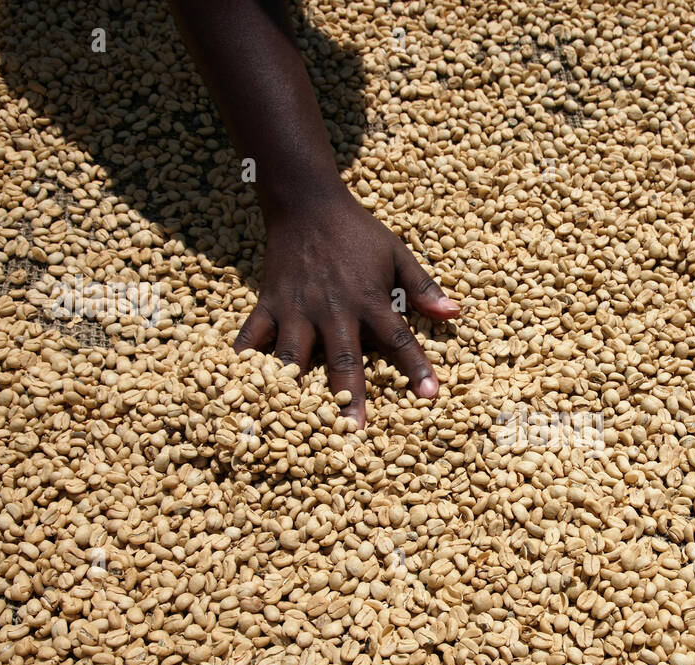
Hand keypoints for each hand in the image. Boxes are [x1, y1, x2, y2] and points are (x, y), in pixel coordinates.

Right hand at [235, 185, 459, 426]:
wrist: (306, 203)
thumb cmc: (357, 233)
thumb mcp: (397, 254)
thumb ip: (424, 288)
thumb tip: (455, 314)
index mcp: (369, 300)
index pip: (398, 339)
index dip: (415, 367)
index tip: (430, 396)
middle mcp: (333, 310)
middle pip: (343, 360)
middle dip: (350, 397)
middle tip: (353, 432)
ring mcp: (297, 309)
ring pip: (294, 357)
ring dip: (296, 391)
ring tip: (294, 425)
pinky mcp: (268, 304)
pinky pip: (253, 337)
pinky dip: (245, 362)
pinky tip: (239, 389)